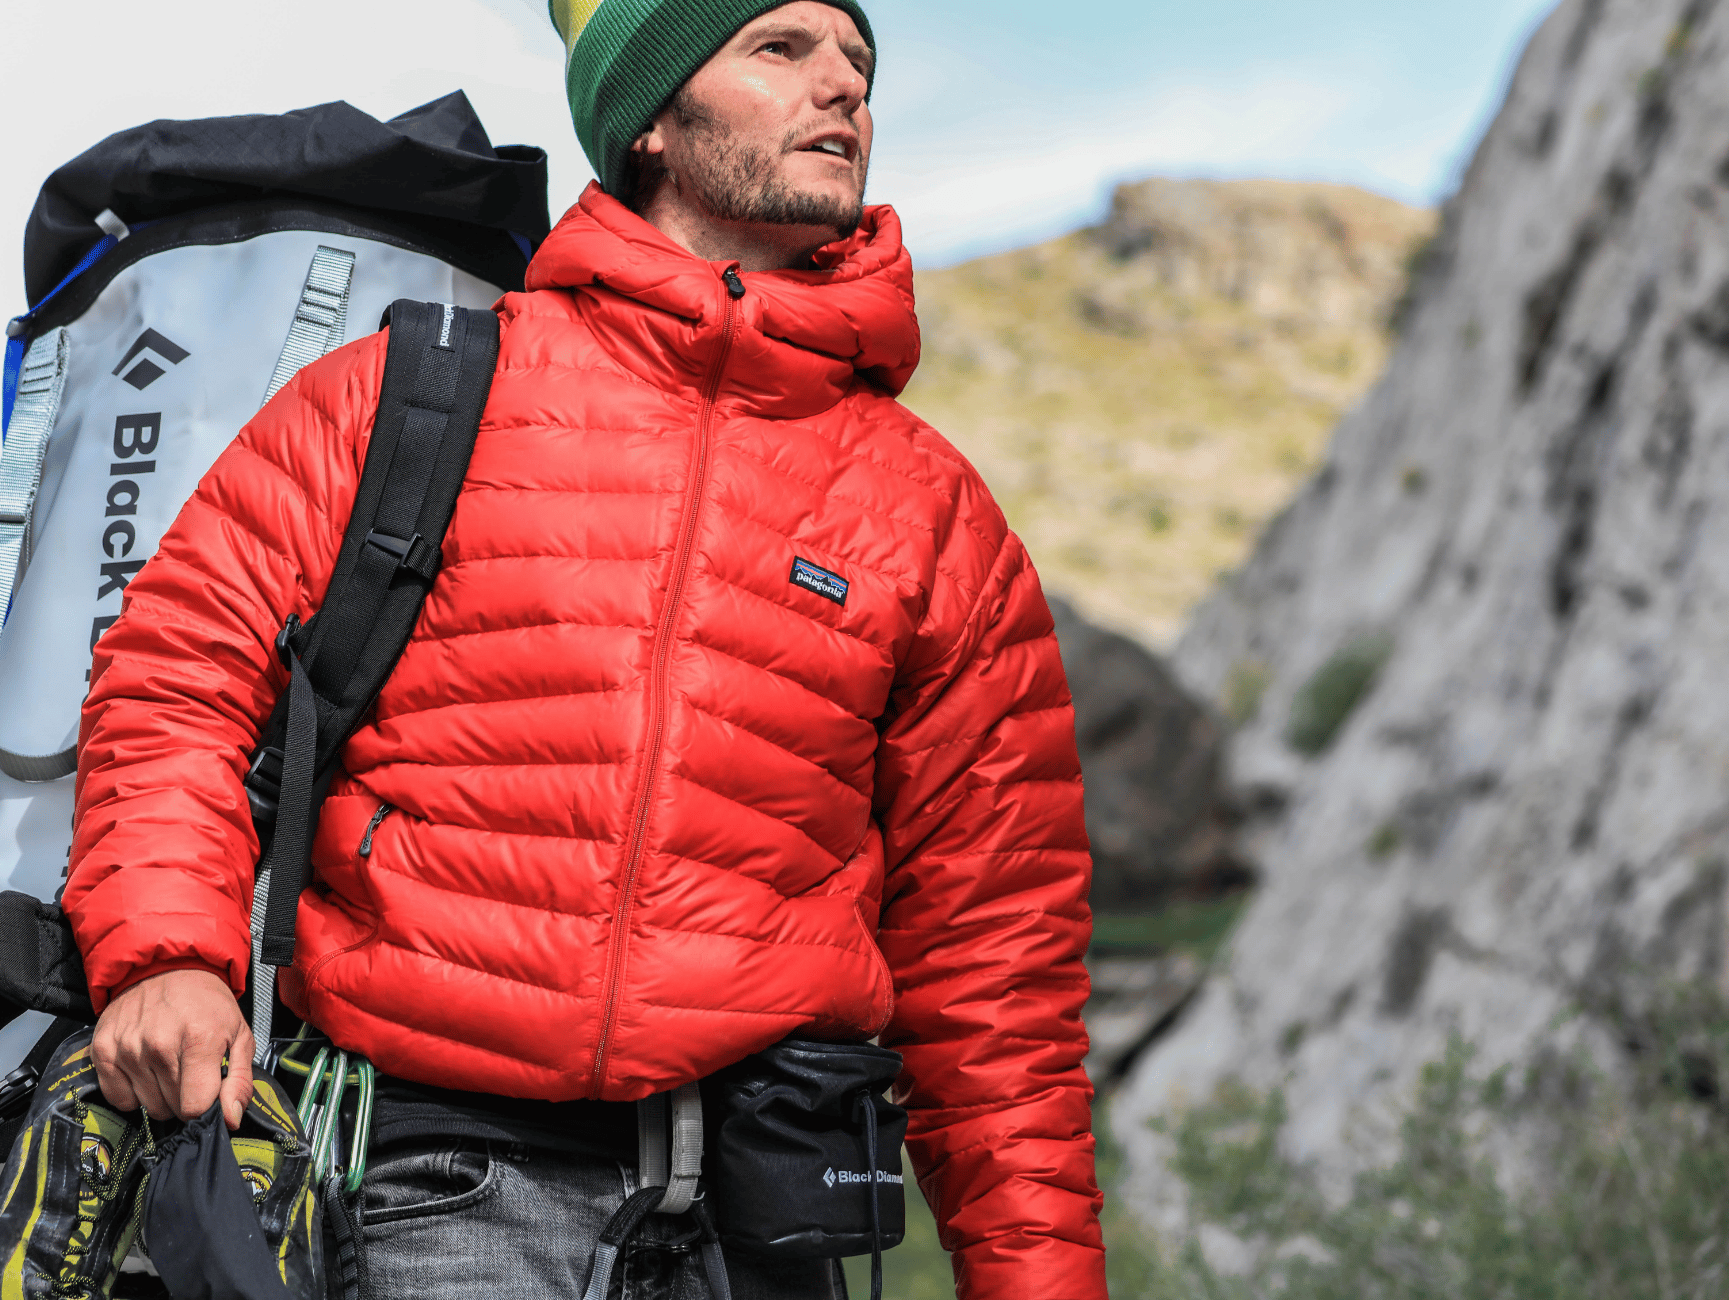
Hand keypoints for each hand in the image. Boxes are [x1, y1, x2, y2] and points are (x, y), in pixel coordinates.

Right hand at [91, 969, 254, 1129]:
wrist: (167, 969)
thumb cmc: (207, 1005)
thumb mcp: (239, 1035)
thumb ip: (239, 1081)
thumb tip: (230, 1120)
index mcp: (199, 1040)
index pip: (195, 1107)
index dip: (204, 1108)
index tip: (207, 1093)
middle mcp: (159, 1045)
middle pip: (171, 1109)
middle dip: (184, 1098)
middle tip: (190, 1071)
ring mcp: (128, 1049)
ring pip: (147, 1107)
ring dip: (160, 1094)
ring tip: (169, 1065)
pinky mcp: (103, 1051)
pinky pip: (119, 1099)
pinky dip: (133, 1091)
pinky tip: (145, 1069)